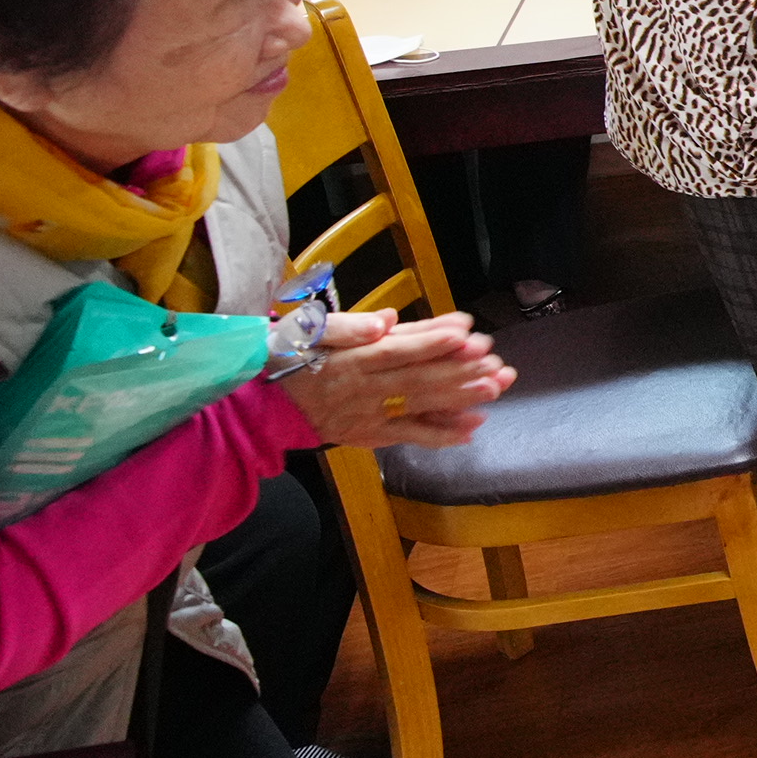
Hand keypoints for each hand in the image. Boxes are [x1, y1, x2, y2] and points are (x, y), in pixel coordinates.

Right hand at [277, 310, 513, 450]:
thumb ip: (347, 327)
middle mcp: (361, 390)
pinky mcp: (369, 435)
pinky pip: (408, 436)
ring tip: (494, 389)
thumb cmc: (288, 355)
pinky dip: (440, 434)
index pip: (396, 350)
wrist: (262, 406)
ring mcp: (368, 416)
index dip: (432, 342)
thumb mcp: (307, 331)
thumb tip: (386, 321)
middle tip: (494, 361)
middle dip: (458, 371)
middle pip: (416, 380)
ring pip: (418, 407)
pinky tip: (472, 428)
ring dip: (458, 400)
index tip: (466, 331)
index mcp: (348, 360)